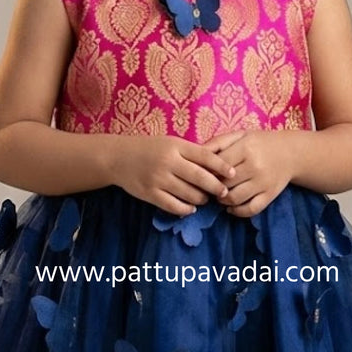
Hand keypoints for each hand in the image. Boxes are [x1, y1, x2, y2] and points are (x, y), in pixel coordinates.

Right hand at [112, 135, 235, 215]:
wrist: (118, 157)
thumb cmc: (149, 149)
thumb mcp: (171, 143)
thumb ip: (191, 152)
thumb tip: (218, 165)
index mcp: (176, 146)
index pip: (205, 156)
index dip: (221, 166)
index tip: (232, 173)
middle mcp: (168, 162)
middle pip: (199, 177)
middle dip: (215, 186)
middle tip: (223, 192)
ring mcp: (159, 179)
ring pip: (189, 194)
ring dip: (201, 199)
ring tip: (205, 199)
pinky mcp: (150, 194)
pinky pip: (174, 206)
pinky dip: (186, 209)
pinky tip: (190, 207)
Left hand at [201, 130, 297, 216]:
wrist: (291, 153)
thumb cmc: (260, 143)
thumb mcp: (240, 135)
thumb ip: (218, 143)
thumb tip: (195, 154)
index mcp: (246, 148)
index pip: (217, 165)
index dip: (206, 171)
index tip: (201, 173)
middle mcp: (255, 166)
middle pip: (224, 183)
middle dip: (212, 187)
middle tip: (207, 187)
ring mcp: (263, 183)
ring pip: (235, 198)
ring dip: (222, 200)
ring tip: (218, 195)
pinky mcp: (270, 195)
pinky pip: (251, 209)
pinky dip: (238, 212)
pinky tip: (231, 208)